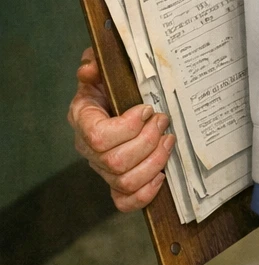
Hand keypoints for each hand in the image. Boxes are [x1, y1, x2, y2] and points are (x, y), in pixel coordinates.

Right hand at [67, 47, 174, 211]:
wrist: (114, 99)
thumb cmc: (110, 84)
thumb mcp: (102, 68)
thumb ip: (94, 63)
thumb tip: (90, 68)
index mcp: (83, 120)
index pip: (98, 137)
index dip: (127, 127)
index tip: (147, 109)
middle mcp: (89, 149)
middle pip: (116, 161)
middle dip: (147, 141)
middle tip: (163, 120)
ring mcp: (102, 169)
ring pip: (125, 182)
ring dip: (154, 162)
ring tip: (169, 140)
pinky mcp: (116, 182)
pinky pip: (124, 201)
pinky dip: (145, 194)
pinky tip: (161, 175)